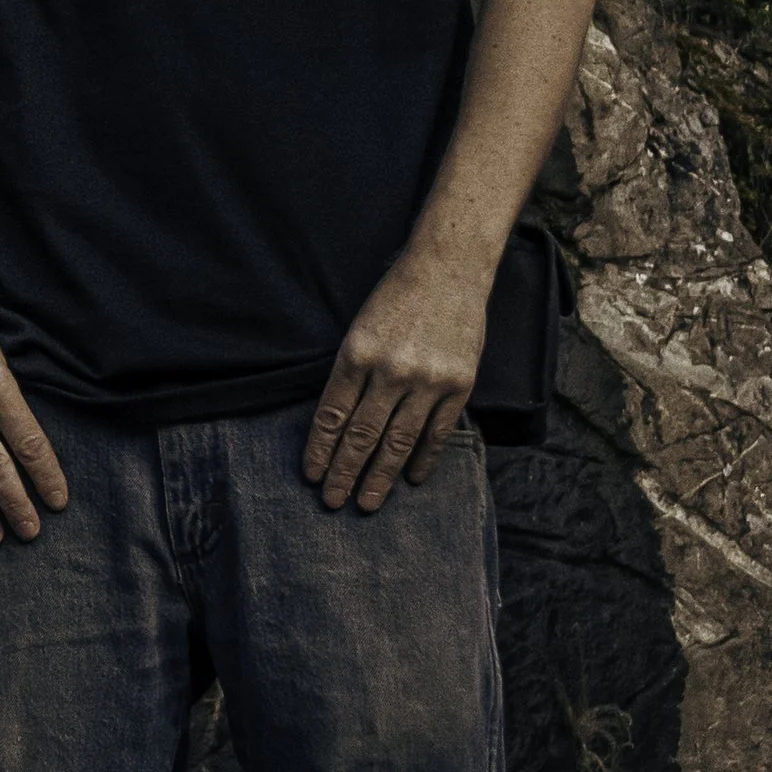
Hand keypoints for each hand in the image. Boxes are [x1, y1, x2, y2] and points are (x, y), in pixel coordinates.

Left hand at [302, 247, 489, 508]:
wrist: (449, 269)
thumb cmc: (396, 297)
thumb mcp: (359, 329)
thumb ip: (351, 374)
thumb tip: (338, 427)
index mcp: (357, 353)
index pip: (332, 415)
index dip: (320, 450)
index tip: (312, 476)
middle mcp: (391, 370)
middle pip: (361, 435)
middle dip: (344, 473)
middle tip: (332, 502)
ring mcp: (428, 380)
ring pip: (398, 441)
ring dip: (380, 477)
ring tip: (366, 503)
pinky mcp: (459, 384)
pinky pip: (438, 432)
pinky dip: (424, 459)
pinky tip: (412, 479)